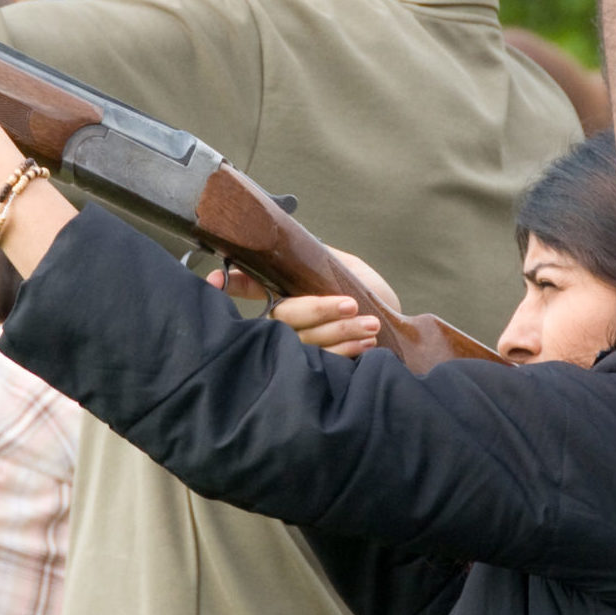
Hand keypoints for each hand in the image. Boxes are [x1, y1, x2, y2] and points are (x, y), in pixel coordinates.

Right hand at [213, 249, 399, 357]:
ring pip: (306, 341)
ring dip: (340, 330)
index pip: (251, 288)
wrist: (400, 332)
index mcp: (289, 293)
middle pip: (285, 317)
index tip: (215, 280)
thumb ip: (317, 258)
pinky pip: (324, 362)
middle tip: (350, 304)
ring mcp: (300, 349)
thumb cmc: (372, 297)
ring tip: (370, 323)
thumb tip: (290, 244)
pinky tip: (365, 341)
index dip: (232, 284)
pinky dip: (347, 350)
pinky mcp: (318, 370)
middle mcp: (288, 323)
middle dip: (318, 310)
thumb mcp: (345, 268)